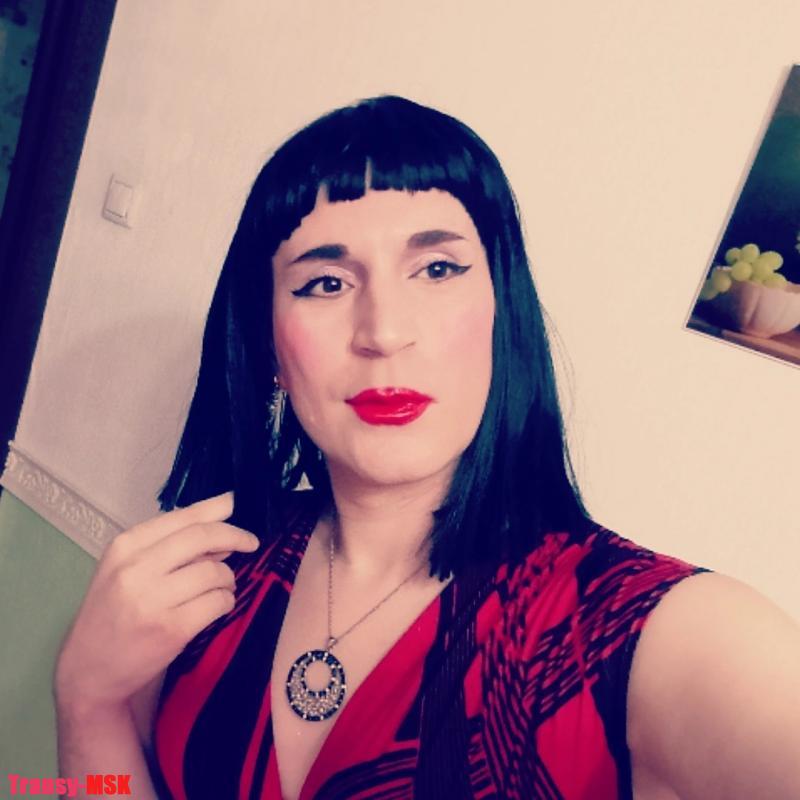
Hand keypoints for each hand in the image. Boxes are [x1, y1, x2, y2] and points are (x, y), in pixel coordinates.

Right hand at [53, 491, 259, 710]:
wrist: (90, 670)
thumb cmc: (113, 613)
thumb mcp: (127, 568)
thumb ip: (169, 542)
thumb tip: (222, 515)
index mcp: (126, 547)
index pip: (182, 518)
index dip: (215, 510)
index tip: (235, 506)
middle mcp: (136, 569)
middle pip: (202, 537)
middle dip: (234, 537)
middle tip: (250, 543)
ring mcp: (153, 600)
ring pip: (215, 572)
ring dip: (228, 578)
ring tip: (220, 586)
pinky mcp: (172, 629)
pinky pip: (218, 602)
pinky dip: (226, 601)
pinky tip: (218, 605)